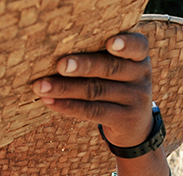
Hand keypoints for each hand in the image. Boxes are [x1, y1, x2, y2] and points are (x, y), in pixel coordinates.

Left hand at [32, 33, 152, 147]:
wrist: (136, 126)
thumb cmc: (116, 87)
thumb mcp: (118, 70)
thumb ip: (99, 59)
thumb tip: (53, 54)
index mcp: (139, 57)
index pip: (137, 45)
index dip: (125, 43)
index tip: (110, 42)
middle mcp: (141, 75)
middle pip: (110, 68)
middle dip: (82, 66)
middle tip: (60, 65)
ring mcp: (136, 99)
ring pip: (96, 91)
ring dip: (65, 88)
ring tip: (41, 86)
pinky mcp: (125, 120)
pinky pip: (93, 112)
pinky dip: (68, 106)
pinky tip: (49, 101)